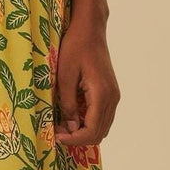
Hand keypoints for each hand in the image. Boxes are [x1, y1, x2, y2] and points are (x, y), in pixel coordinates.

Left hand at [54, 14, 119, 148]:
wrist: (90, 29)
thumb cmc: (75, 47)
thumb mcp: (64, 76)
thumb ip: (67, 104)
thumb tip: (69, 128)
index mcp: (102, 94)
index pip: (92, 131)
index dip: (74, 139)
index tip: (56, 137)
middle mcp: (112, 98)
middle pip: (99, 133)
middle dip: (77, 138)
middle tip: (57, 131)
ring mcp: (113, 95)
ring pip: (102, 127)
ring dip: (83, 131)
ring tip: (62, 124)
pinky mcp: (110, 92)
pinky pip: (102, 116)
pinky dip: (88, 122)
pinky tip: (72, 115)